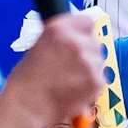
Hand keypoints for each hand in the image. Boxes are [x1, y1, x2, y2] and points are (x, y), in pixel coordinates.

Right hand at [6, 13, 102, 127]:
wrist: (27, 106)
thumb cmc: (27, 81)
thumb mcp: (38, 47)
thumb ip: (60, 39)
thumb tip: (73, 37)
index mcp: (59, 29)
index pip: (85, 21)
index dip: (81, 31)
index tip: (79, 38)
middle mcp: (76, 42)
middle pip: (94, 42)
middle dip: (86, 52)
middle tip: (71, 65)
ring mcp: (89, 61)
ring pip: (99, 61)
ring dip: (89, 69)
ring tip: (70, 80)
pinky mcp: (97, 80)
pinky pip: (101, 78)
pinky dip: (92, 84)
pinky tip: (74, 89)